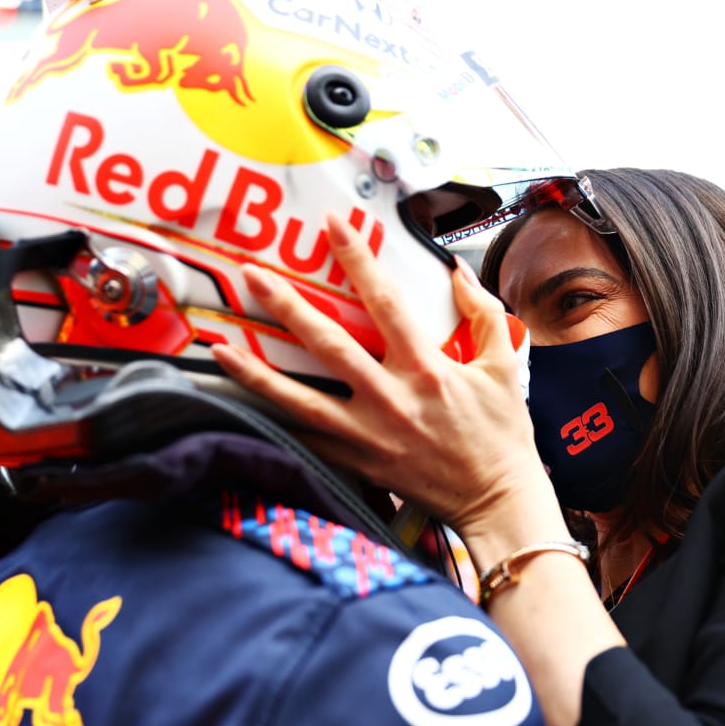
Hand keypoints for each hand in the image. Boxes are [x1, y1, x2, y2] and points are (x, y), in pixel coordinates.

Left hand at [211, 216, 561, 544]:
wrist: (497, 501)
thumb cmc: (502, 434)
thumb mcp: (504, 366)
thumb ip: (482, 313)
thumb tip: (455, 270)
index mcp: (427, 368)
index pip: (384, 301)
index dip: (357, 258)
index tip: (333, 224)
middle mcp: (391, 398)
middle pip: (329, 345)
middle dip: (288, 307)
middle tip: (252, 276)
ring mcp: (368, 435)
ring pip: (300, 399)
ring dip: (258, 372)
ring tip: (220, 348)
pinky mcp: (357, 463)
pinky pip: (306, 440)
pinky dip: (272, 421)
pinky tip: (239, 404)